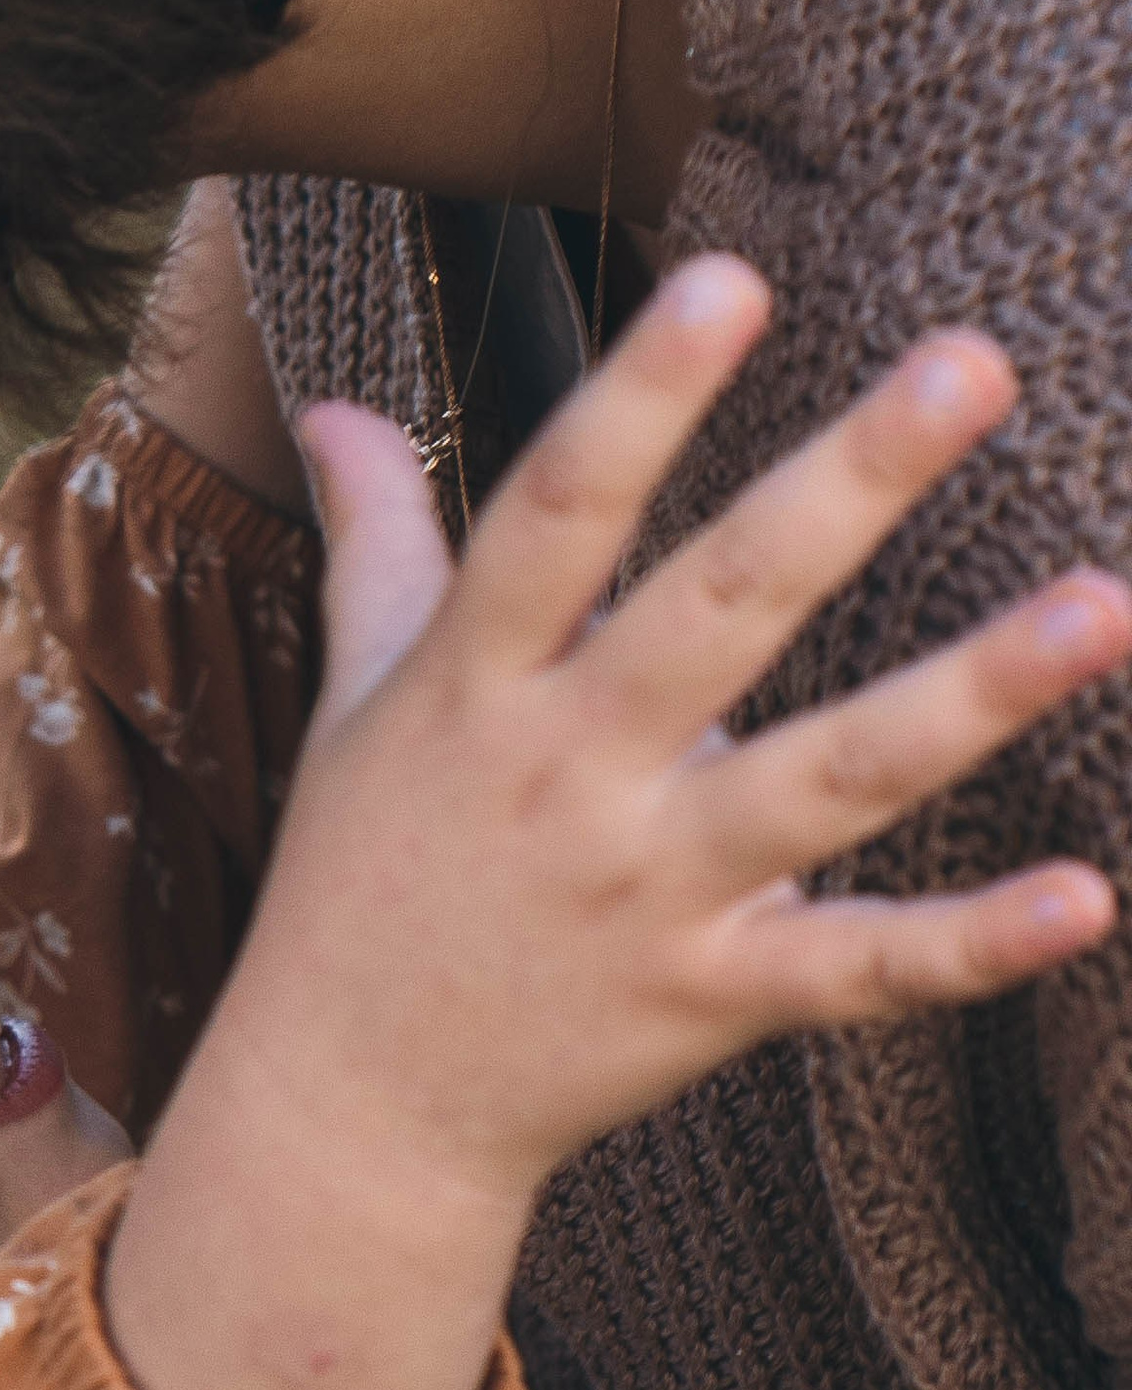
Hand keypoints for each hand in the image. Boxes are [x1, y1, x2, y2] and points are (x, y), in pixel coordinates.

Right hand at [109, 257, 1131, 1389]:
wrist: (348, 1109)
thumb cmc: (360, 882)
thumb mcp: (353, 702)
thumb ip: (375, 543)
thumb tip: (334, 408)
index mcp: (475, 684)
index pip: (556, 515)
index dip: (638, 397)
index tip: (729, 279)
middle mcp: (564, 776)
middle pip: (715, 614)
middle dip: (846, 489)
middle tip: (972, 363)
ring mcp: (643, 894)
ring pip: (824, 784)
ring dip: (967, 698)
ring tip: (1104, 605)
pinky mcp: (709, 1001)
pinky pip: (854, 970)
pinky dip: (970, 945)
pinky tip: (1088, 895)